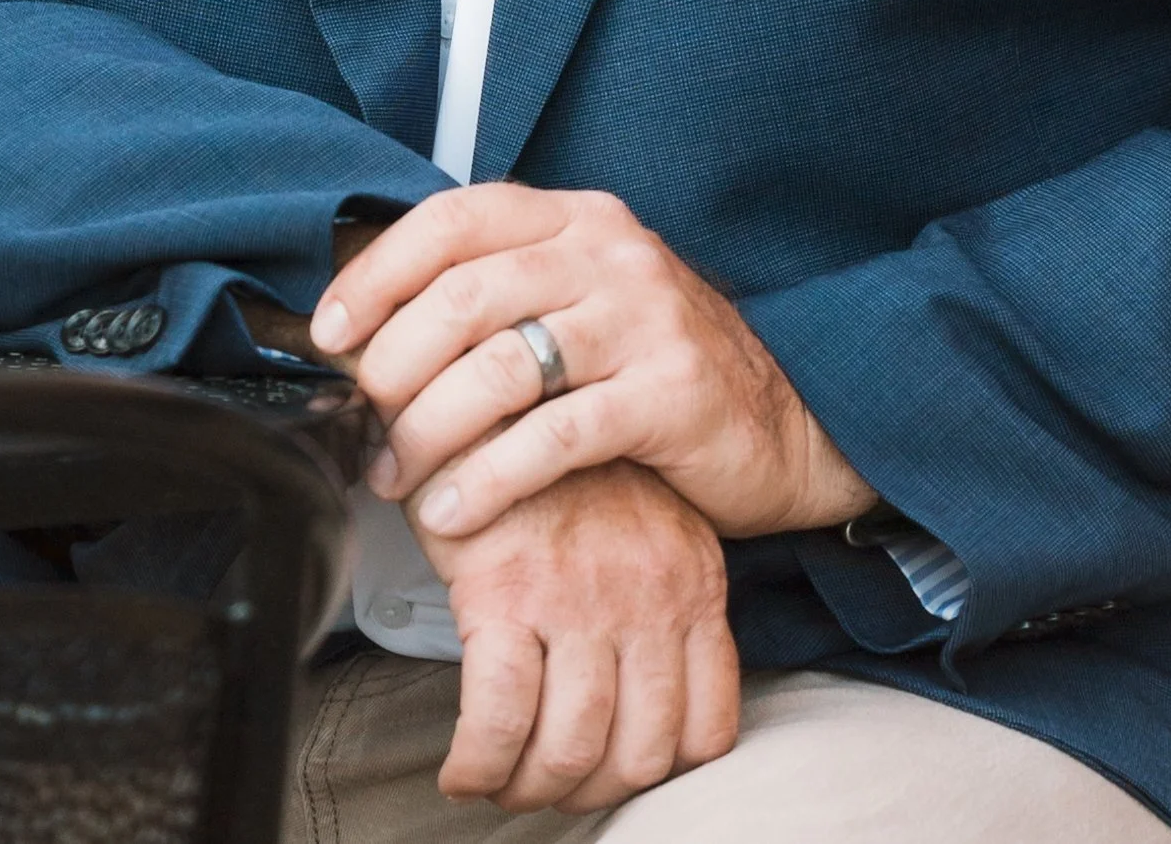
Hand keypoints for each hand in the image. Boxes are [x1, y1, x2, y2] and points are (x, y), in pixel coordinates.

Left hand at [309, 182, 873, 540]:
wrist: (784, 422)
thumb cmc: (656, 370)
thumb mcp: (581, 304)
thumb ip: (499, 297)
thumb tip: (369, 329)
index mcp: (577, 218)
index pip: (455, 217)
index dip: (379, 272)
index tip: (330, 331)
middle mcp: (610, 253)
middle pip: (465, 294)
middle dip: (393, 366)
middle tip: (361, 423)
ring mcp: (644, 318)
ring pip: (500, 367)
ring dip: (427, 431)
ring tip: (395, 477)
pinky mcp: (668, 393)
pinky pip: (552, 438)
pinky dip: (487, 480)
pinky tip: (452, 511)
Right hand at [420, 459, 738, 811]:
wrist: (504, 380)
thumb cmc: (565, 457)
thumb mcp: (647, 518)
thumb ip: (659, 590)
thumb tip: (646, 681)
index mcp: (692, 580)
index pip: (707, 727)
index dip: (658, 771)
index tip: (613, 770)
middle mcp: (649, 597)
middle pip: (637, 756)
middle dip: (587, 791)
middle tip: (546, 784)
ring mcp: (580, 598)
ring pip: (569, 750)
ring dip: (528, 787)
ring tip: (499, 777)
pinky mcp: (507, 593)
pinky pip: (497, 720)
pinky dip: (478, 762)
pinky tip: (462, 767)